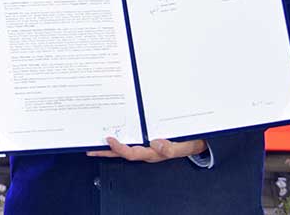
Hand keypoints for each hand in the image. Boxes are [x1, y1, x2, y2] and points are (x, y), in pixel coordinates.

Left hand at [87, 137, 207, 162]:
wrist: (199, 142)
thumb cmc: (190, 143)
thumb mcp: (185, 146)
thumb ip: (172, 148)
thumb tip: (156, 143)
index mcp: (154, 153)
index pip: (132, 153)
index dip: (119, 148)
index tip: (109, 139)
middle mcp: (148, 151)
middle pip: (123, 153)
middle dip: (106, 152)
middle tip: (90, 148)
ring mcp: (148, 148)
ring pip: (125, 148)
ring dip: (110, 148)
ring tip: (95, 144)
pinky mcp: (149, 142)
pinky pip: (132, 142)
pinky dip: (120, 140)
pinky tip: (112, 136)